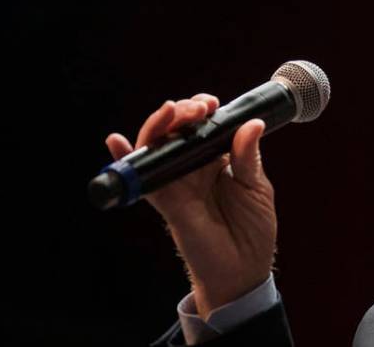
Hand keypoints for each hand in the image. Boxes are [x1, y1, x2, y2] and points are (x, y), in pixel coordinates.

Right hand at [105, 94, 276, 316]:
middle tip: (197, 109)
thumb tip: (252, 124)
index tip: (210, 104)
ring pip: (159, 147)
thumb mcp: (256, 188)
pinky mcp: (166, 201)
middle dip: (183, 112)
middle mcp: (194, 166)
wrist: (243, 270)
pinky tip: (116, 141)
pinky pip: (144, 179)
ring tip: (171, 112)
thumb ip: (248, 157)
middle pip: (178, 130)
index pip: (204, 125)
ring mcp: (178, 182)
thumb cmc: (253, 228)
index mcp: (218, 157)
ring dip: (160, 125)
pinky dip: (127, 160)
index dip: (202, 109)